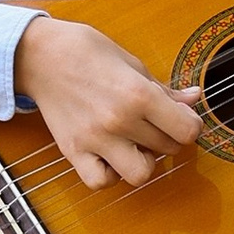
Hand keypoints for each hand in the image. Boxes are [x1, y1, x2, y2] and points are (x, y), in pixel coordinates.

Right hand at [14, 15, 202, 190]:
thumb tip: (194, 98)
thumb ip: (164, 88)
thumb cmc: (85, 51)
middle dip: (168, 137)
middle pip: (168, 149)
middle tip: (154, 123)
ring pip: (141, 174)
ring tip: (135, 144)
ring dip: (145, 161)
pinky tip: (110, 156)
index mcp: (138, 94)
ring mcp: (95, 139)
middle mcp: (119, 120)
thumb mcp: (131, 62)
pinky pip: (101, 182)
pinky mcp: (73, 151)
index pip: (187, 130)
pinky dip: (110, 174)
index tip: (182, 118)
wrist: (39, 55)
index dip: (191, 125)